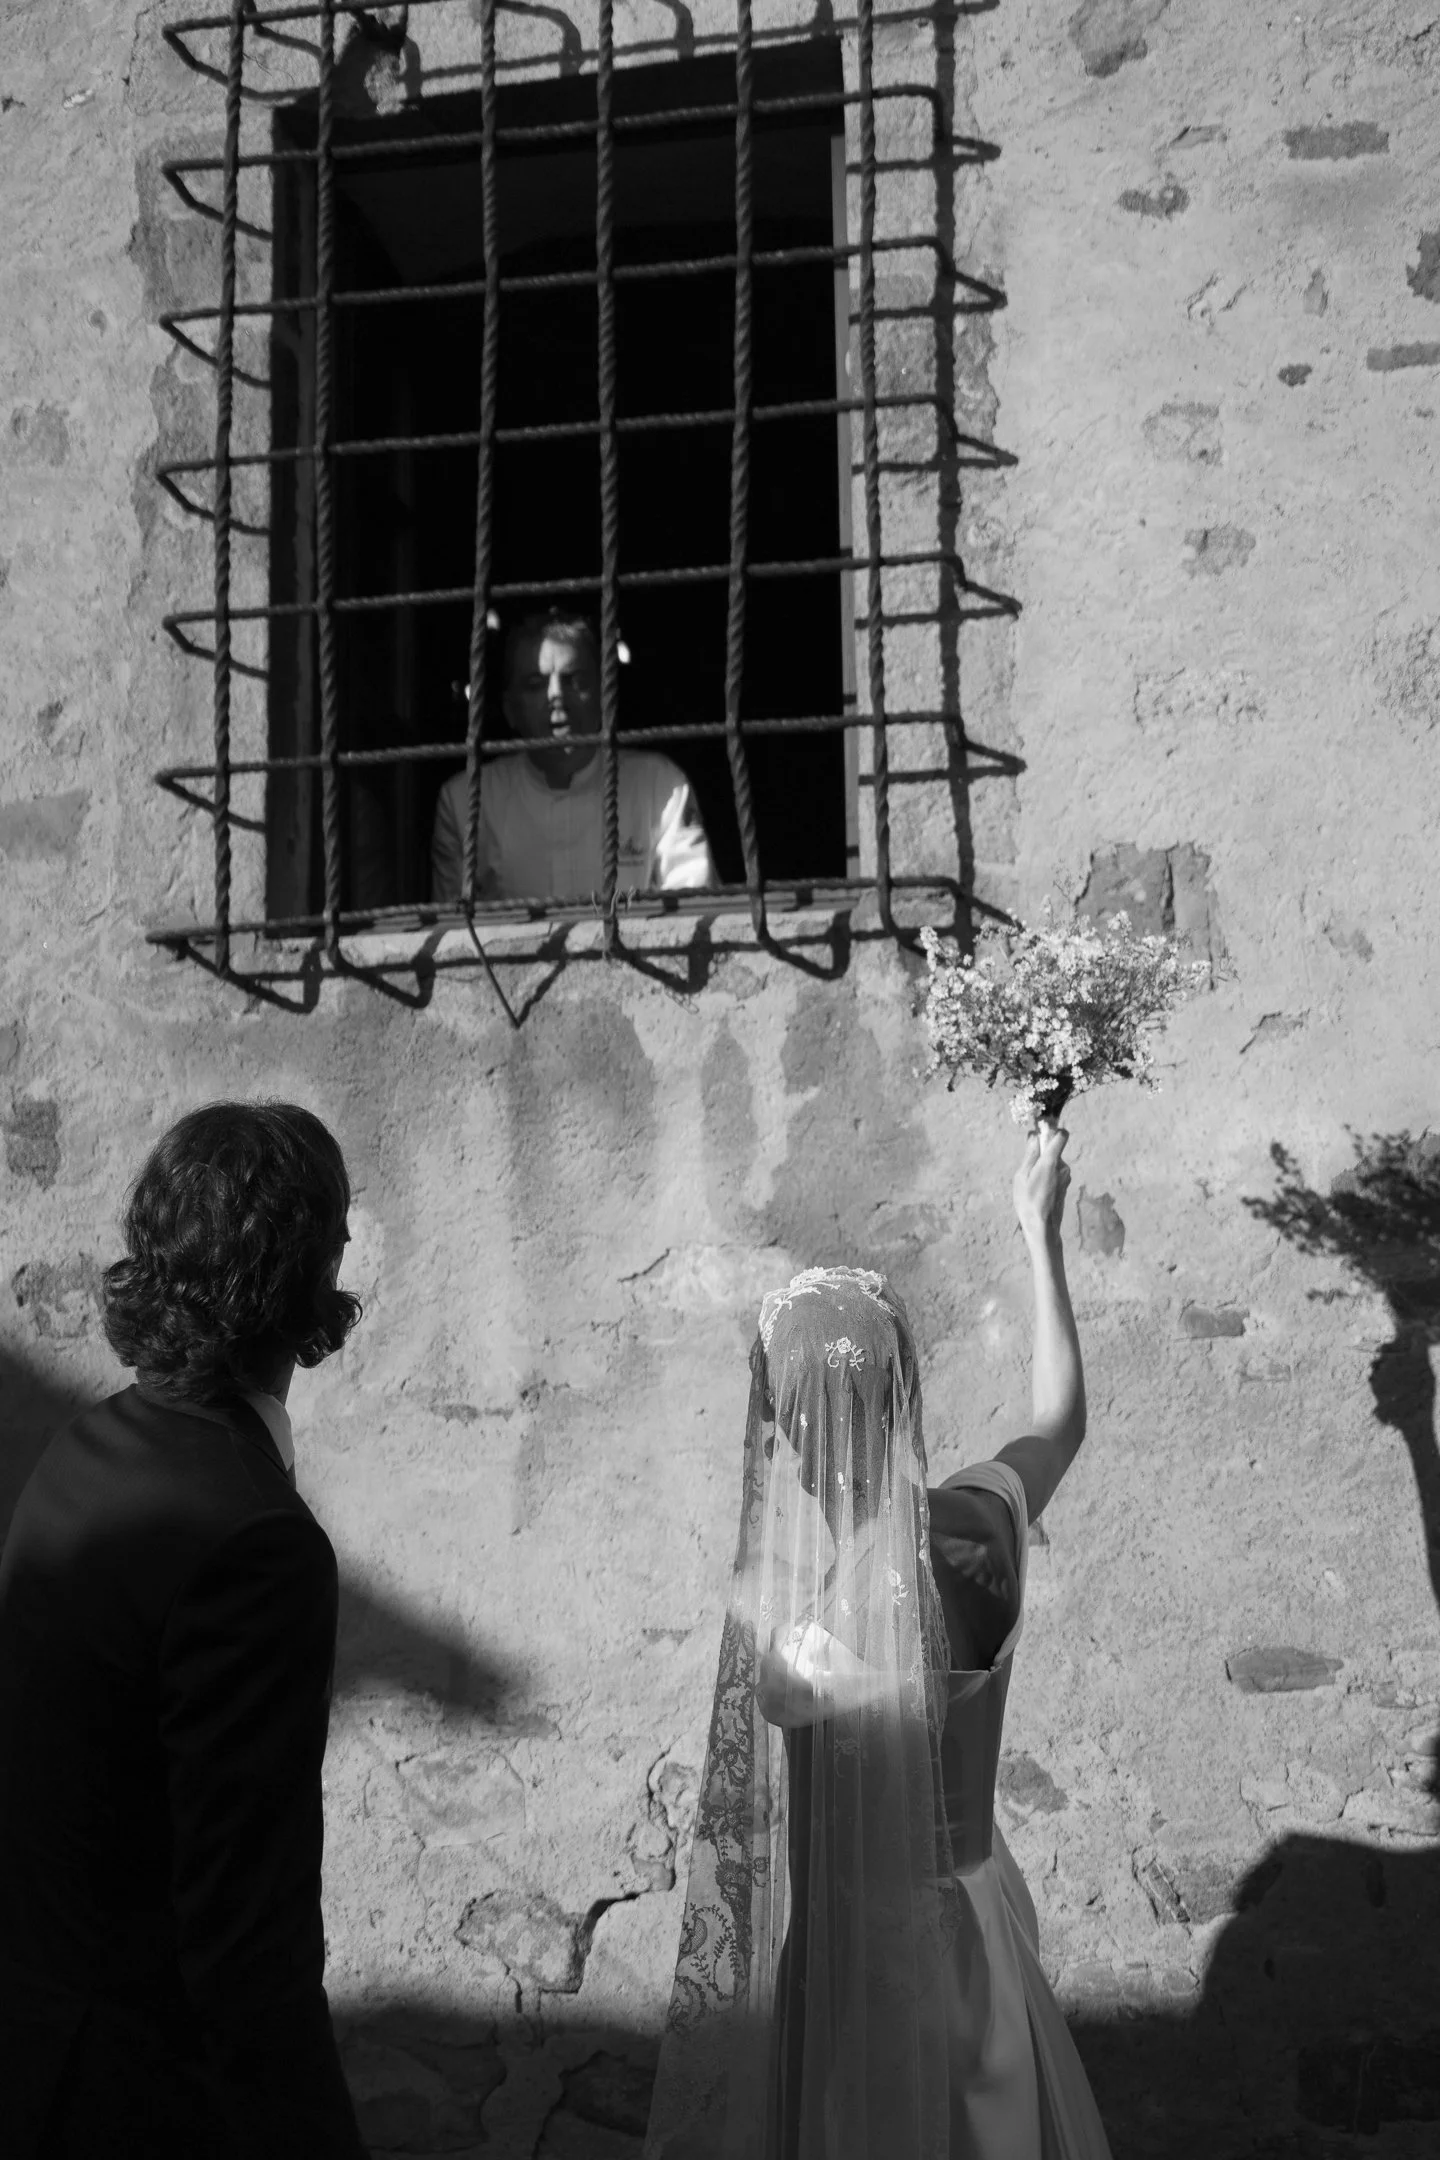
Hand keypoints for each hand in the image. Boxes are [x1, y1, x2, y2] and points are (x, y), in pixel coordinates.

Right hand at [1013, 1118, 1070, 1244]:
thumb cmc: (1028, 1201)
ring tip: (1031, 1183)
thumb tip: (1034, 1135)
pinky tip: (1037, 1190)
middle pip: (1054, 1149)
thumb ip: (1030, 1153)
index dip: (1052, 1129)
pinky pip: (1055, 1173)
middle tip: (1027, 1167)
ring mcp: (1065, 1177)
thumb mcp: (1022, 1175)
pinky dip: (1046, 1176)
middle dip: (1041, 1152)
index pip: (1061, 1135)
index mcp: (1051, 1161)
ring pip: (1053, 1162)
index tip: (1040, 1131)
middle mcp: (1063, 1167)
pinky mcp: (1065, 1185)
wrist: (1043, 1227)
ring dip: (1043, 1166)